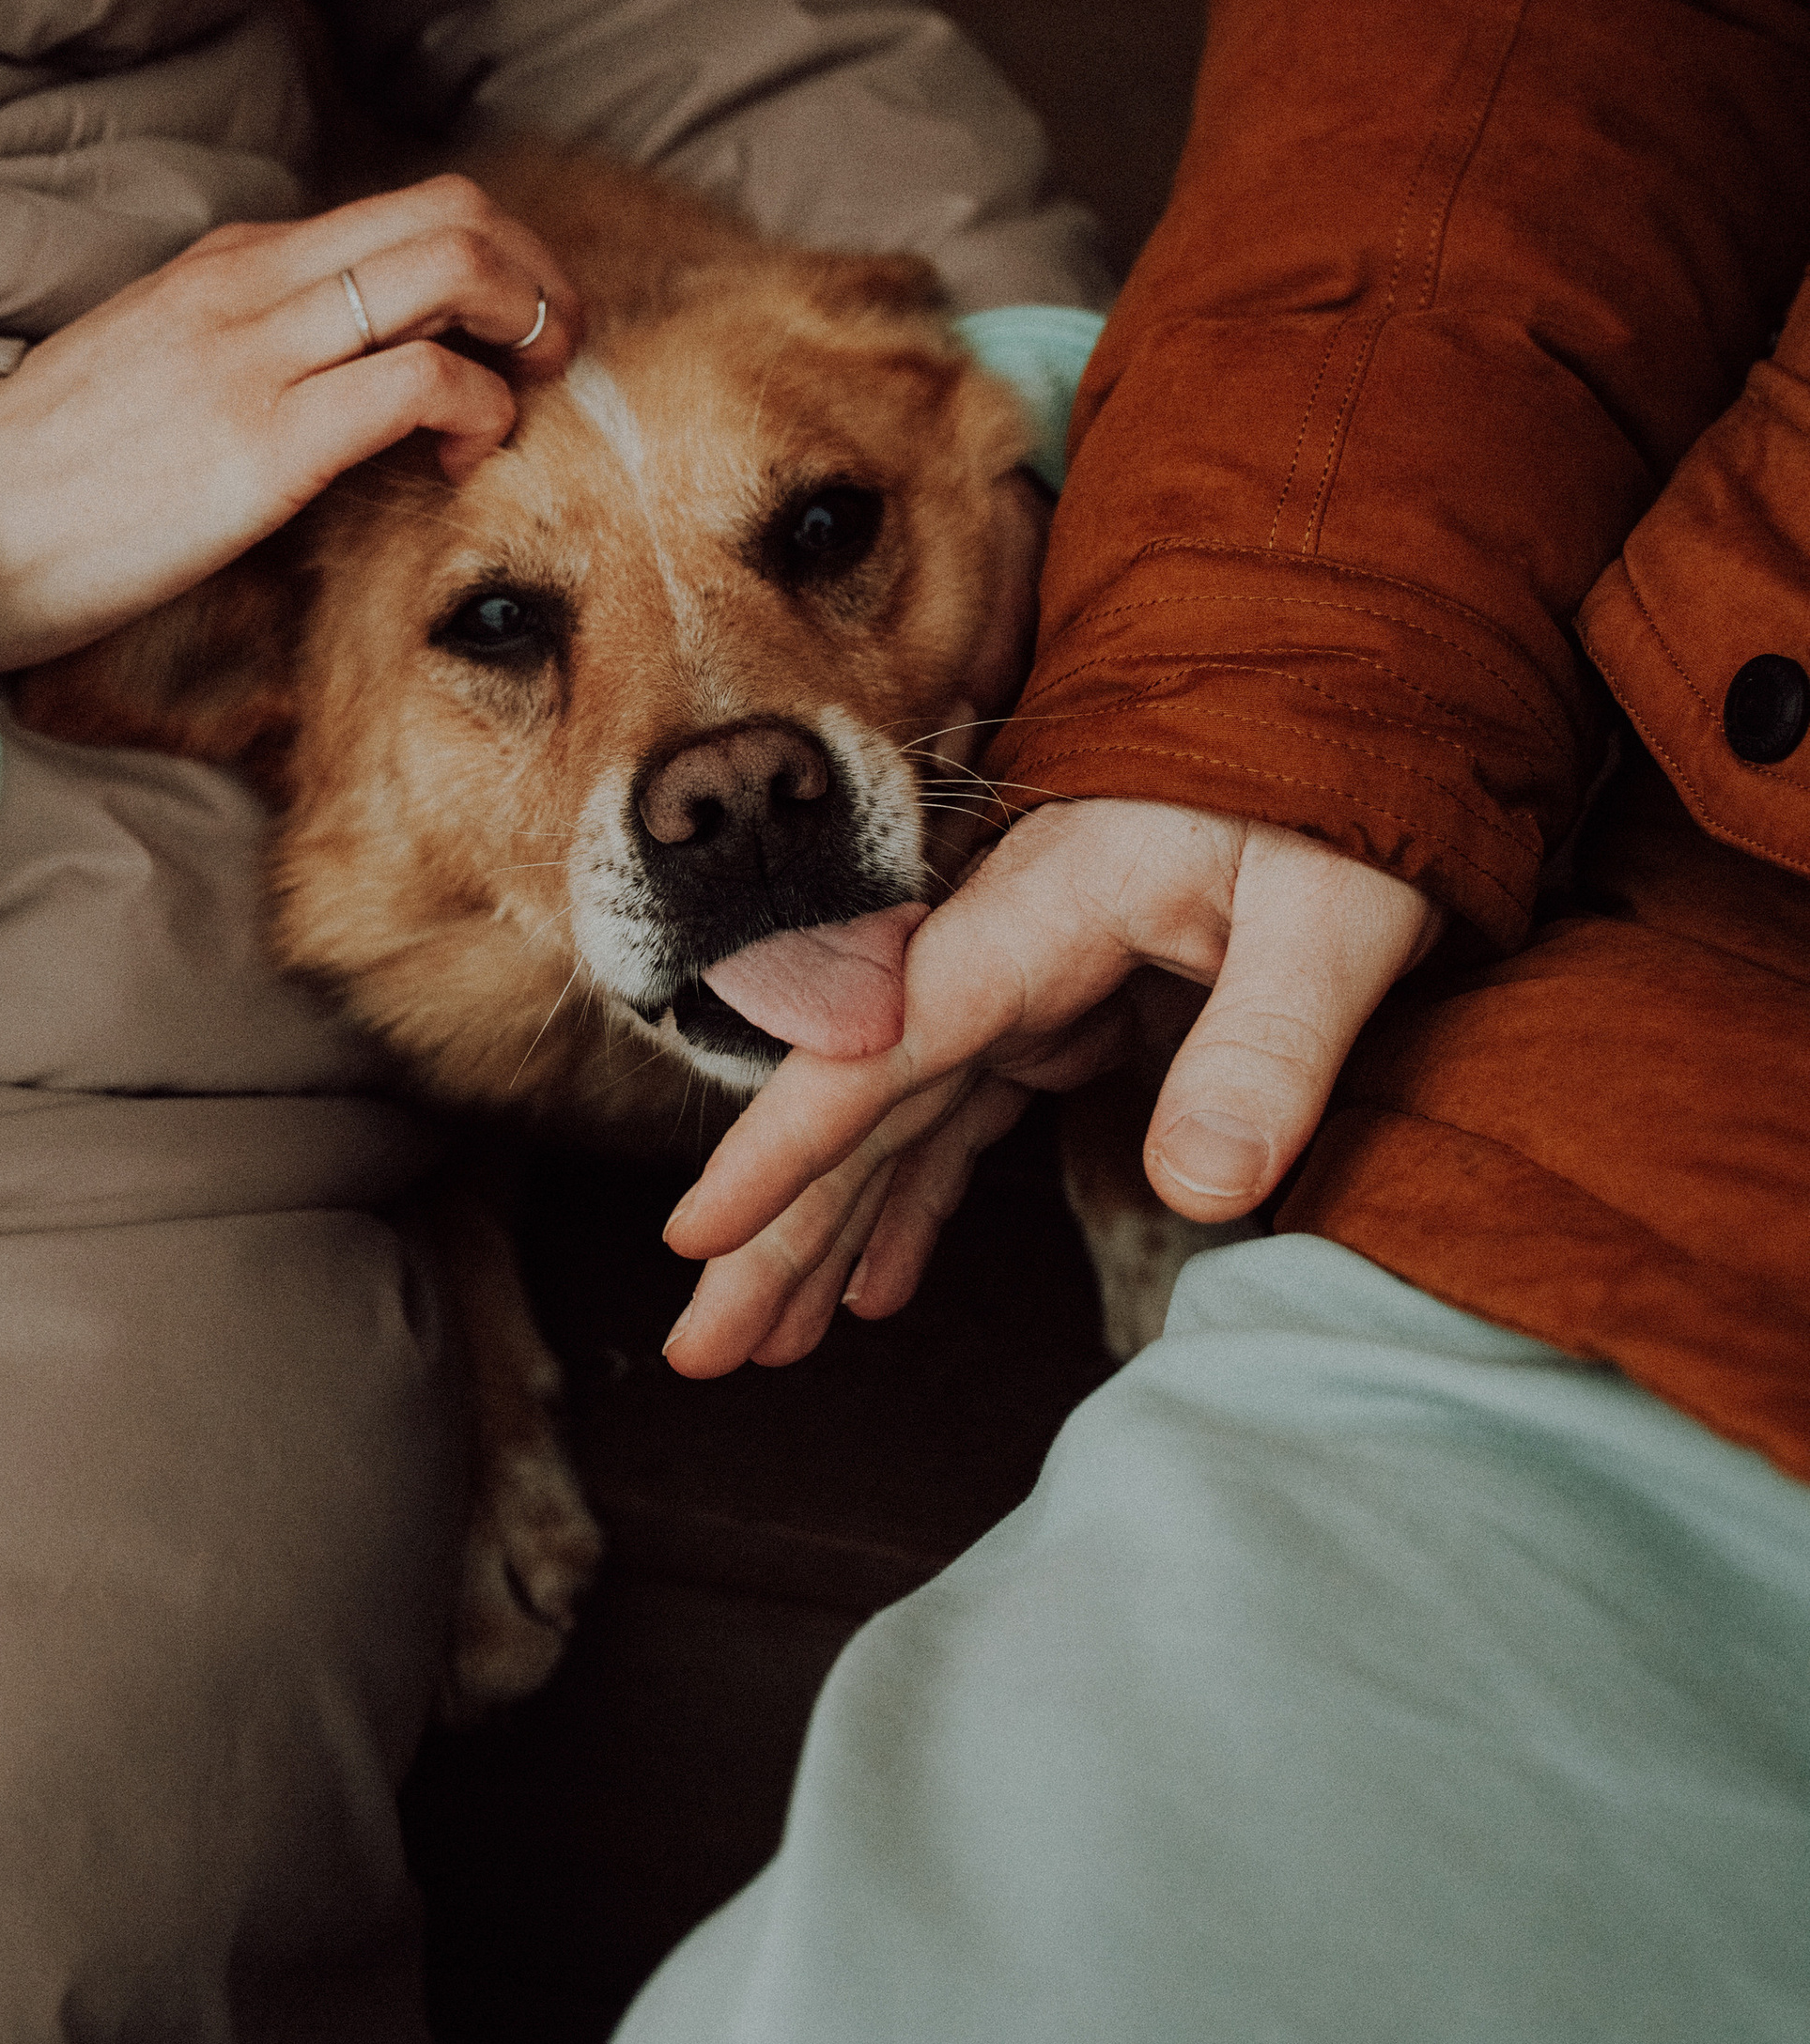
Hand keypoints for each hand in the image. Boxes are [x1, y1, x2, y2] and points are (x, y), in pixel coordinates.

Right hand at [0, 177, 580, 671]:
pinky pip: (421, 381)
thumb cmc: (54, 480)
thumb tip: (350, 377)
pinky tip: (460, 462)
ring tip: (525, 398)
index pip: (401, 209)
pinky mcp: (264, 442)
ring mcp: (257, 355)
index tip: (519, 330)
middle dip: (537, 275)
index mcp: (228, 264)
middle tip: (554, 352)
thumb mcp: (157, 375)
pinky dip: (478, 411)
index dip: (496, 257)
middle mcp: (249, 284)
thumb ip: (251, 351)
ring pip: (451, 268)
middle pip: (450, 211)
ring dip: (526, 325)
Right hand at [660, 798, 1441, 1376]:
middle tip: (701, 1353)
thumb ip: (1269, 1044)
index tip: (700, 1235)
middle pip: (859, 1105)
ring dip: (825, 1237)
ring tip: (763, 1351)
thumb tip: (1203, 1191)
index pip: (884, 1044)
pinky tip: (872, 1289)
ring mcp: (1023, 984)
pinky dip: (909, 1205)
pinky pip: (957, 1124)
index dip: (787, 1146)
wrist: (1344, 690)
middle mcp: (1001, 949)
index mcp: (1038, 912)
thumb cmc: (1342, 784)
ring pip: (892, 1128)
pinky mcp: (1060, 1013)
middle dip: (772, 1232)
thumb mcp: (1337, 911)